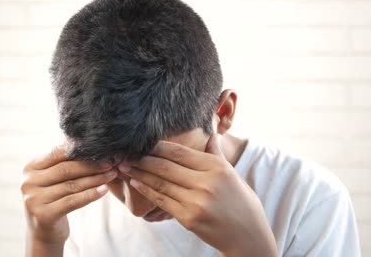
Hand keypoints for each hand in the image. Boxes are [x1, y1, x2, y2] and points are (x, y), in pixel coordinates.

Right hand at [20, 145, 117, 244]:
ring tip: (112, 174)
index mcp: (30, 168)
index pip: (58, 153)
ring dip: (96, 179)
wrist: (44, 232)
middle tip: (111, 162)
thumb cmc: (54, 199)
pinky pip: (72, 201)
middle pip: (66, 169)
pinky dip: (91, 195)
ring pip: (72, 185)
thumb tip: (85, 138)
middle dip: (91, 165)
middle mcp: (28, 182)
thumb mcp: (53, 178)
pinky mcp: (43, 215)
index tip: (102, 149)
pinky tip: (104, 190)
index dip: (81, 150)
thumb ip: (64, 161)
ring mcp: (34, 199)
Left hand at [118, 134, 277, 255]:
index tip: (141, 142)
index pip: (180, 153)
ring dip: (138, 174)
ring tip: (123, 166)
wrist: (247, 236)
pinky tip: (135, 183)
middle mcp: (206, 183)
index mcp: (216, 168)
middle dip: (142, 159)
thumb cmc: (241, 202)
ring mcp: (196, 202)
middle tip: (124, 152)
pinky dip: (146, 190)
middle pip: (166, 166)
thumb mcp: (232, 174)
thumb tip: (211, 134)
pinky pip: (162, 200)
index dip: (158, 146)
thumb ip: (216, 155)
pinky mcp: (188, 218)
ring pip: (160, 183)